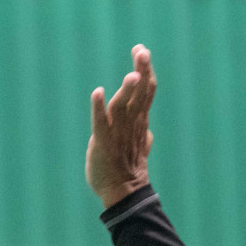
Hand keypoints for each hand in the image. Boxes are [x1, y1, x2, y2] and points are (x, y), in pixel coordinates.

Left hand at [87, 44, 156, 208]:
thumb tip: (148, 133)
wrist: (122, 194)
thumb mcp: (137, 150)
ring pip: (124, 107)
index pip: (145, 92)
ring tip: (130, 74)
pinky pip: (100, 123)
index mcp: (139, 123)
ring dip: (127, 90)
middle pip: (139, 94)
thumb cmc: (127, 171)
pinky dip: (98, 108)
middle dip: (141, 72)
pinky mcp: (103, 144)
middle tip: (142, 51)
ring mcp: (118, 134)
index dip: (145, 71)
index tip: (142, 50)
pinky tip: (98, 92)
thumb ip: (142, 136)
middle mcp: (131, 125)